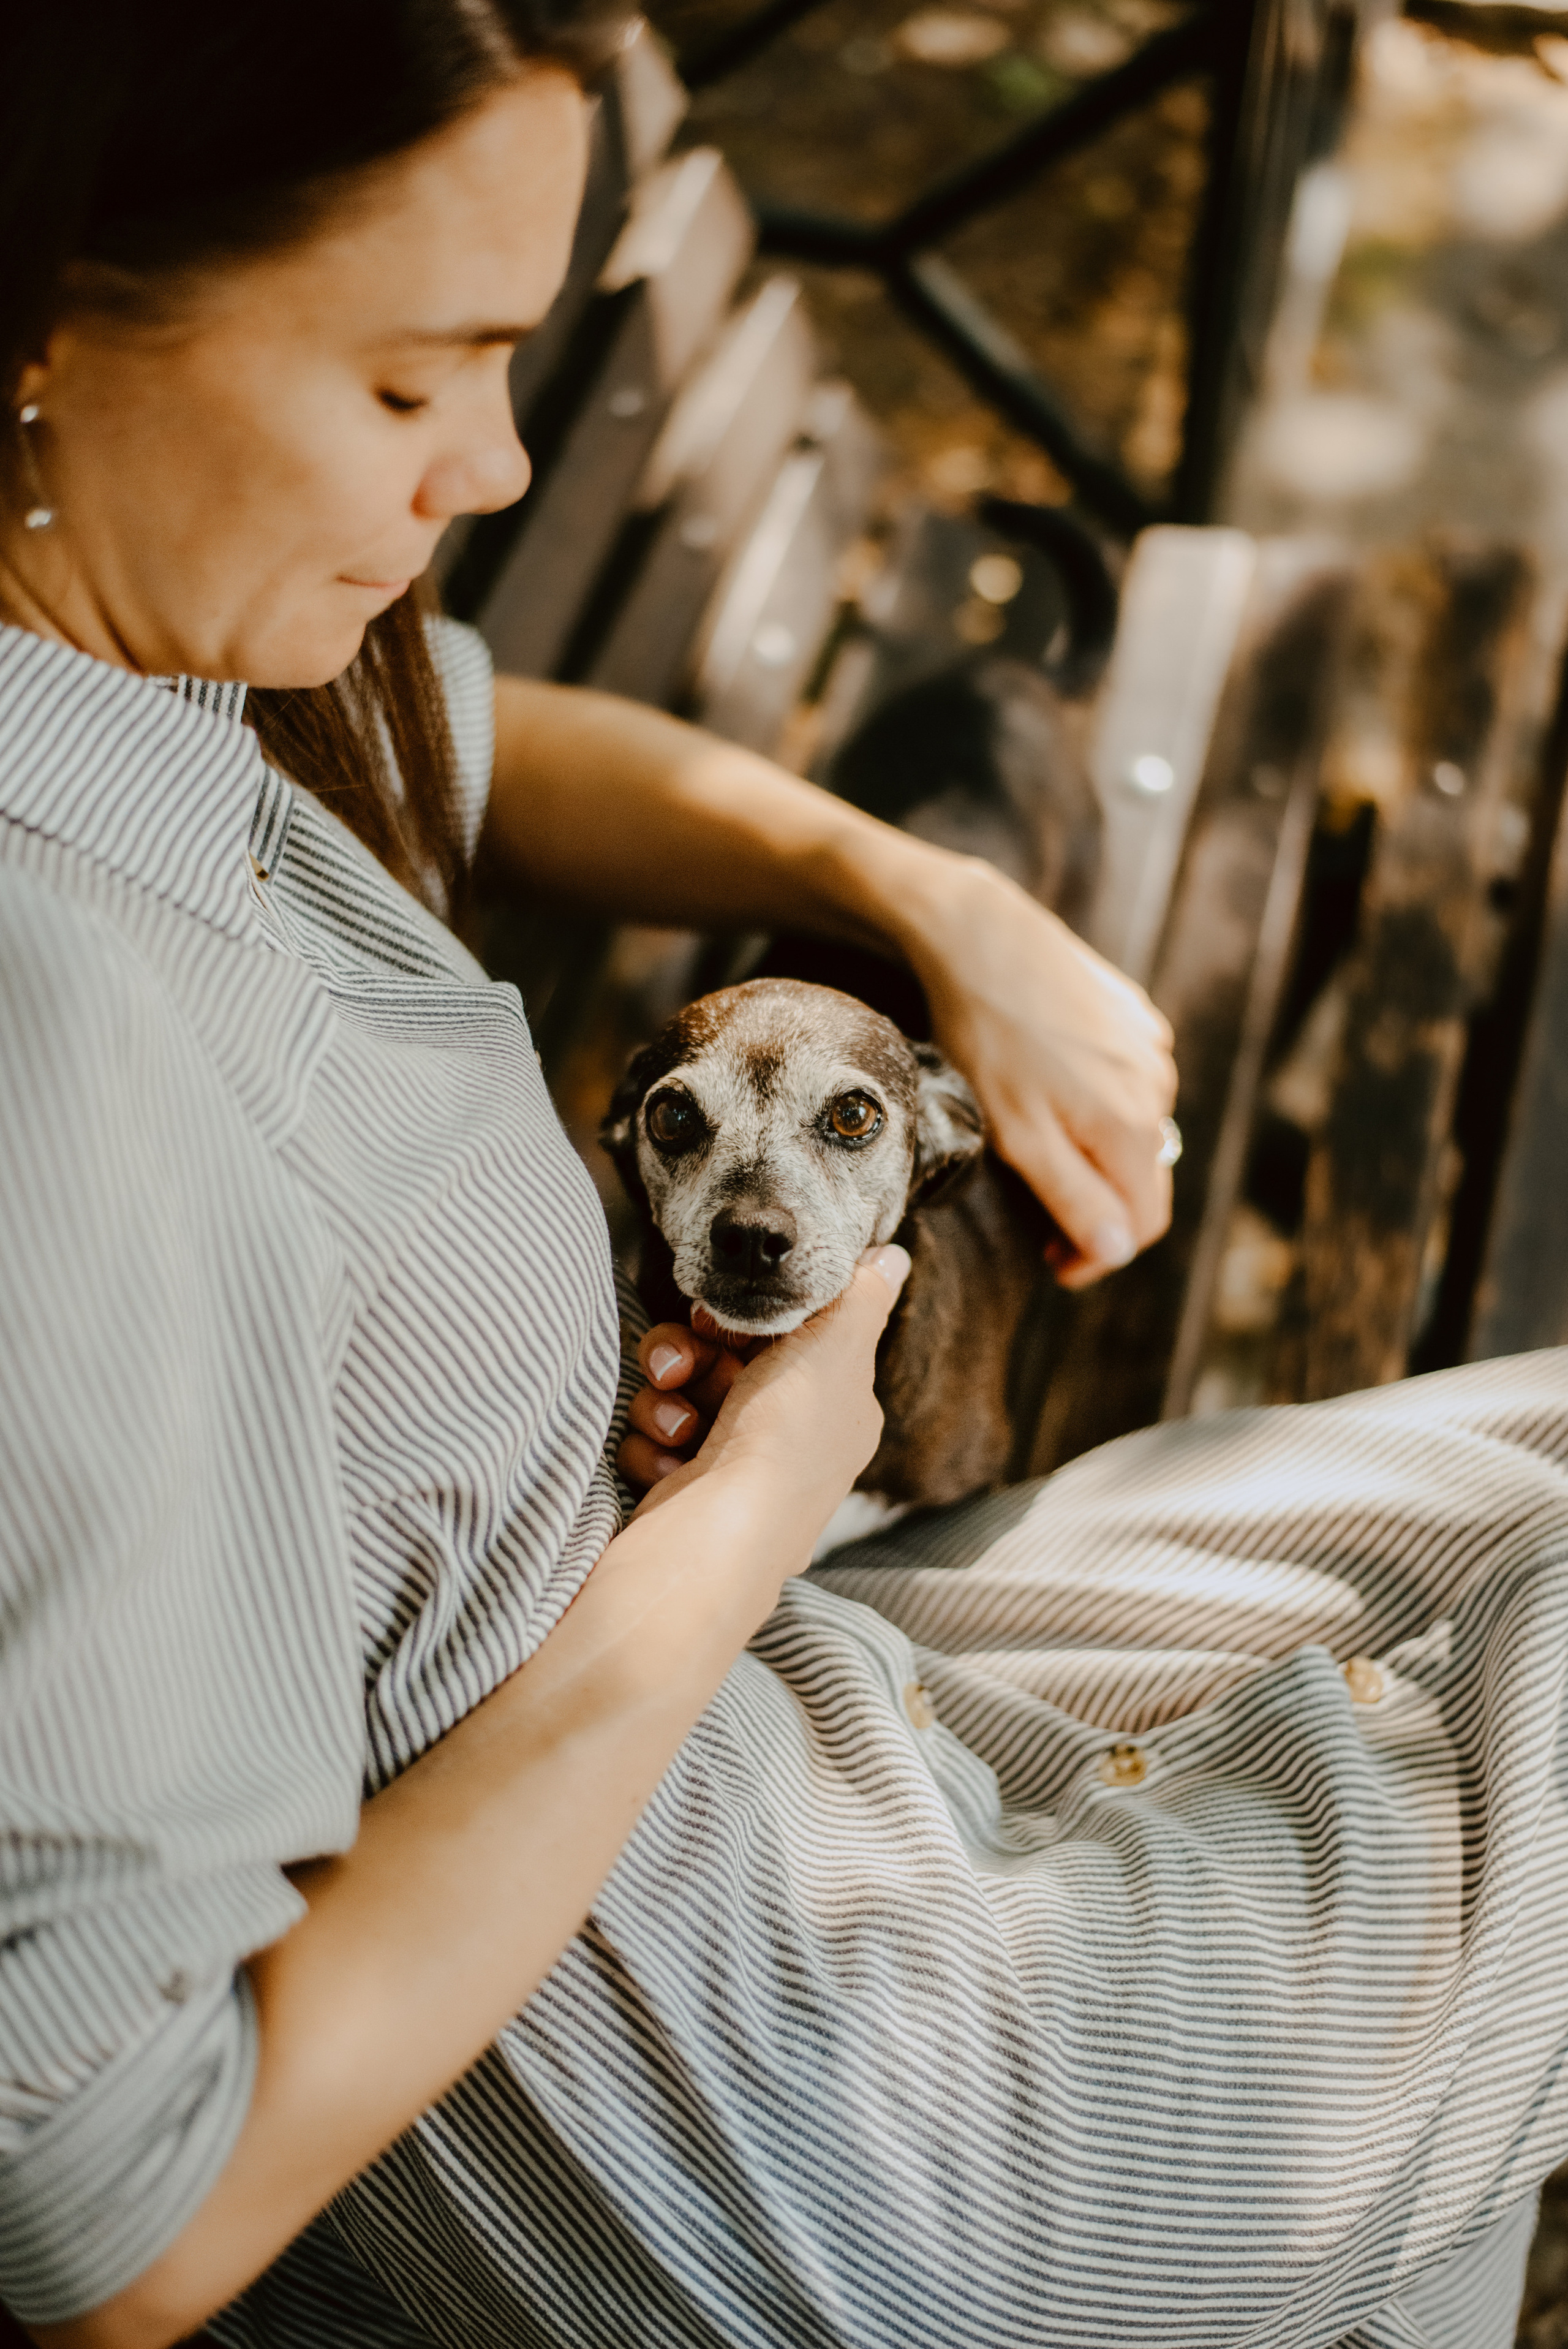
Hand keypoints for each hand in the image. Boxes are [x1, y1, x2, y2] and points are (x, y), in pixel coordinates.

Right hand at [619, 1248, 910, 1534]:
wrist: (721, 1534)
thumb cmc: (786, 1437)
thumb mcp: (836, 1348)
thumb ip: (861, 1296)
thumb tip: (893, 1257)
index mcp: (834, 1405)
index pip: (784, 1341)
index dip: (742, 1322)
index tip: (714, 1315)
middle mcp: (789, 1439)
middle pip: (720, 1364)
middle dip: (688, 1357)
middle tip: (678, 1365)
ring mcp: (734, 1471)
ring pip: (679, 1399)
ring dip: (666, 1403)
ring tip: (679, 1426)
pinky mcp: (686, 1494)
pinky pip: (654, 1442)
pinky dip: (654, 1447)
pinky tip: (670, 1462)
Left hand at [901, 857, 1177, 1287]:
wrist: (978, 935)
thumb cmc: (987, 1039)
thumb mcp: (1019, 1134)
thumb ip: (1074, 1197)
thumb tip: (1118, 1249)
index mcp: (1133, 1128)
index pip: (1143, 1225)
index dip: (1098, 1257)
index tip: (1049, 1257)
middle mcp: (1157, 1089)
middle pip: (1145, 1181)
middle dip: (1099, 1210)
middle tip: (1038, 1216)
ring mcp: (1150, 1049)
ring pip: (1138, 1130)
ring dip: (1099, 1153)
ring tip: (1041, 1143)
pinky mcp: (1135, 1015)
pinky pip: (1131, 1081)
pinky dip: (1100, 1102)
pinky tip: (1054, 1087)